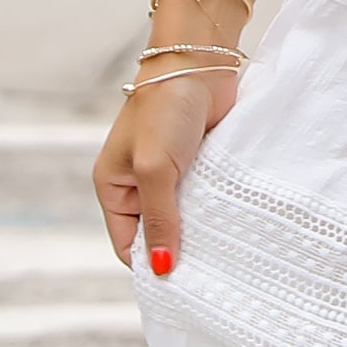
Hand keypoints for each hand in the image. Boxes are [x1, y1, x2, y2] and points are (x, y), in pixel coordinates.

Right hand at [93, 60, 234, 278]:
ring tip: (224, 254)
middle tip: (208, 276)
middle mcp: (139, 184)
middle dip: (178, 251)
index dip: (149, 264)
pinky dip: (216, 211)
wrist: (198, 62)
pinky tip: (233, 225)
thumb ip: (159, 220)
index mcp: (114, 186)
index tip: (180, 284)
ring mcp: (170, 175)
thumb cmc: (164, 109)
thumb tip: (161, 269)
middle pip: (156, 234)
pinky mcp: (198, 165)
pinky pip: (205, 200)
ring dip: (200, 232)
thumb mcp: (155, 170)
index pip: (127, 244)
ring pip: (184, 219)